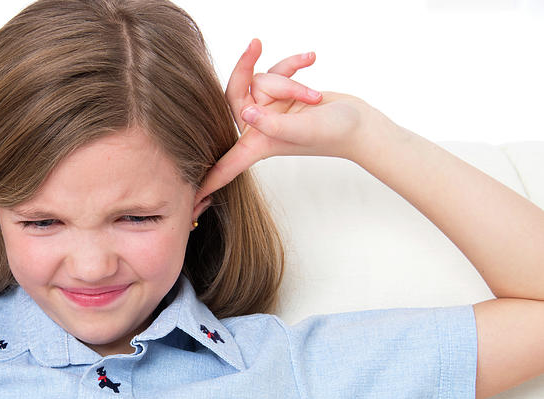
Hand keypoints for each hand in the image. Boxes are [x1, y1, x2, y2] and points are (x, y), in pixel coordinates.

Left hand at [198, 40, 368, 199]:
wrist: (360, 123)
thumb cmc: (337, 134)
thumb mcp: (303, 129)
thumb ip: (273, 122)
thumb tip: (245, 112)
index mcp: (257, 145)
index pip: (225, 164)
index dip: (208, 180)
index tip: (192, 199)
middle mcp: (258, 128)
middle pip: (235, 96)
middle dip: (246, 71)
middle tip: (254, 44)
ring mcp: (270, 111)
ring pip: (264, 80)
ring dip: (290, 80)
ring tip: (314, 95)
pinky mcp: (282, 96)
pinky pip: (279, 71)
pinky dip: (294, 65)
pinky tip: (311, 59)